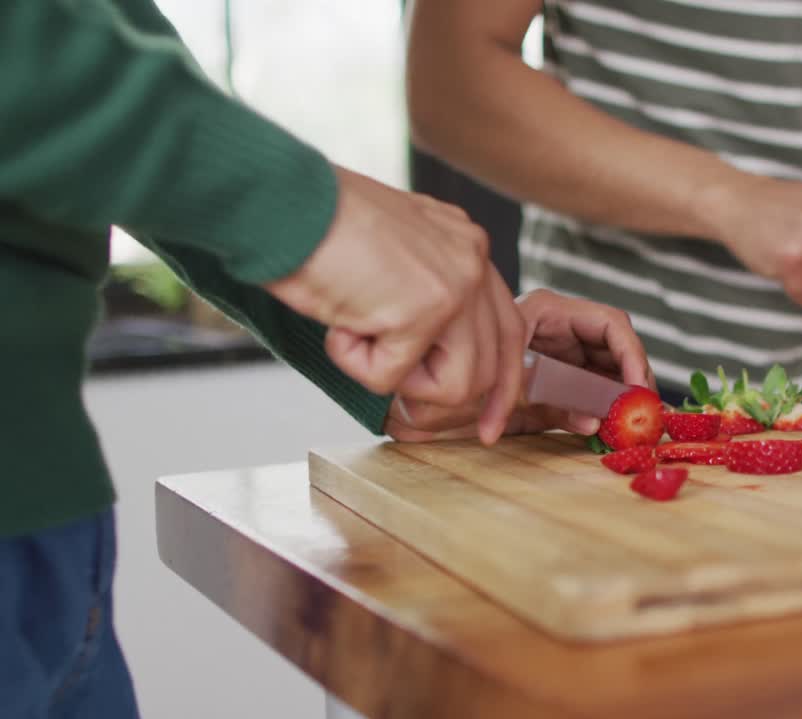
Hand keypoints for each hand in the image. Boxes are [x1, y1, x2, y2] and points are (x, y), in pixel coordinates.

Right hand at [264, 166, 525, 441]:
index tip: (490, 424)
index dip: (503, 383)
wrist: (280, 202)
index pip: (511, 329)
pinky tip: (338, 321)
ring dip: (396, 376)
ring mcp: (454, 285)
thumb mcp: (393, 256)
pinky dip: (353, 362)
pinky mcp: (421, 310)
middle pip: (492, 366)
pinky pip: (390, 378)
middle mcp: (473, 261)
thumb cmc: (318, 230)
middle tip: (398, 395)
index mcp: (468, 247)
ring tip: (360, 333)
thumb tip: (434, 357)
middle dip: (442, 396)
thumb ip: (427, 295)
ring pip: (454, 385)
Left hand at [384, 290, 652, 441]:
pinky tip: (604, 428)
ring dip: (620, 397)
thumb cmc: (443, 383)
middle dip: (633, 380)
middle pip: (614, 347)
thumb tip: (593, 421)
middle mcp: (555, 327)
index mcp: (544, 311)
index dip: (632, 356)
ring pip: (606, 370)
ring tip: (629, 426)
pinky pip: (588, 390)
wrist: (405, 398)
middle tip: (644, 416)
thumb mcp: (499, 392)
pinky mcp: (552, 379)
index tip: (638, 390)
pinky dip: (600, 408)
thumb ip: (549, 404)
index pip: (609, 324)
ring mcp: (555, 351)